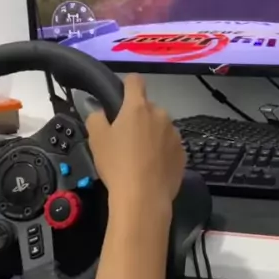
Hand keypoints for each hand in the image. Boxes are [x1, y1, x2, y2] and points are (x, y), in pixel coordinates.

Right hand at [87, 74, 185, 212]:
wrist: (144, 197)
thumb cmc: (117, 165)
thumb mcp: (96, 140)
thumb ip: (95, 118)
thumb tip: (98, 110)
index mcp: (138, 107)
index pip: (135, 81)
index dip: (127, 85)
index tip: (122, 96)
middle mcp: (160, 115)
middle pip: (148, 108)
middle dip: (139, 118)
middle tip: (126, 138)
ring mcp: (175, 134)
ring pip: (161, 127)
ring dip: (153, 134)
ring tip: (140, 157)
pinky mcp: (183, 153)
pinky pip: (170, 146)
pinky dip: (163, 152)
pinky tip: (153, 168)